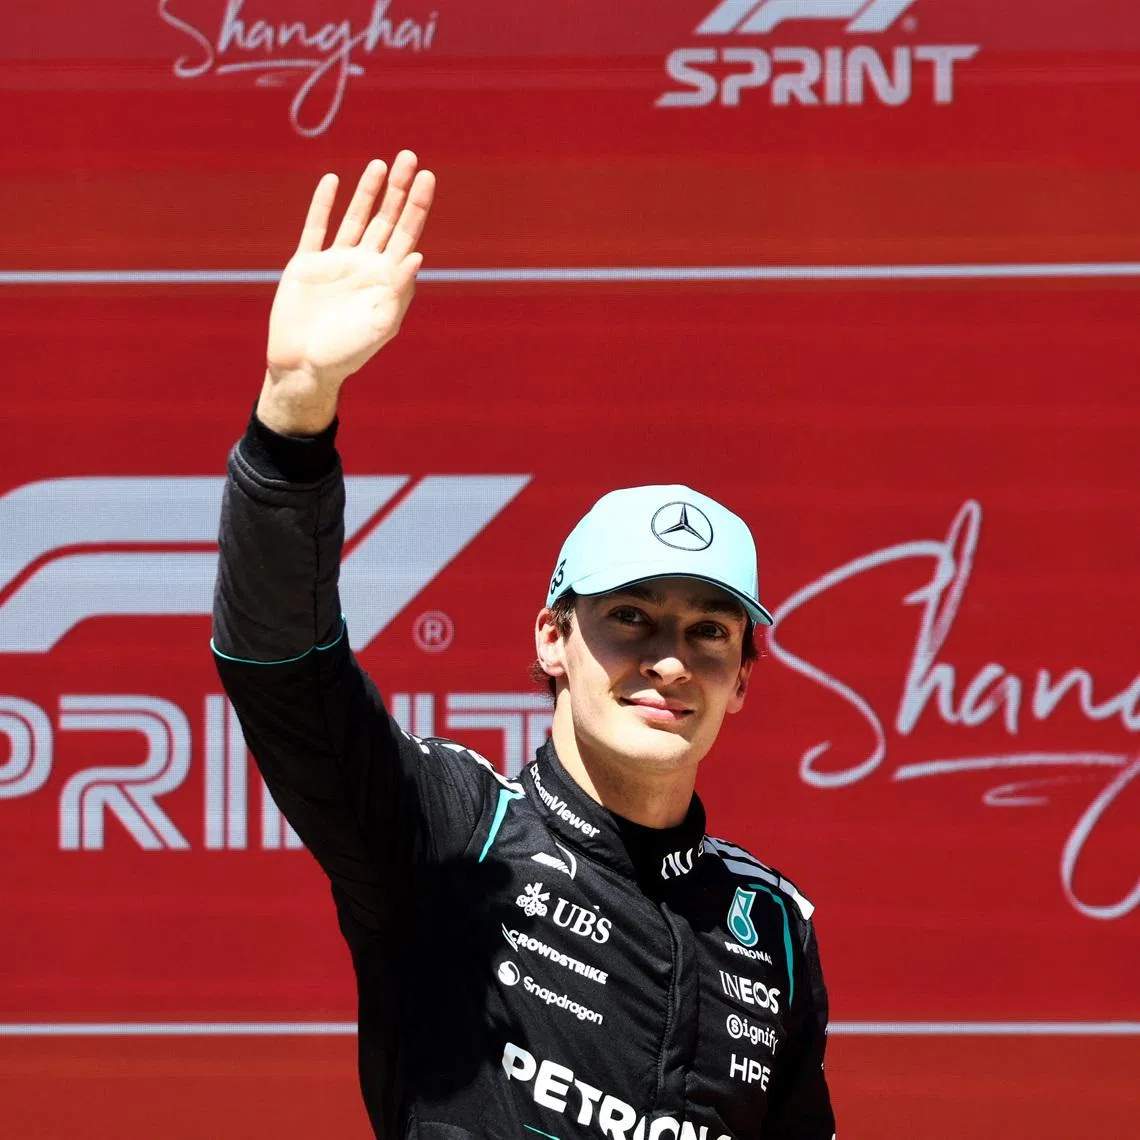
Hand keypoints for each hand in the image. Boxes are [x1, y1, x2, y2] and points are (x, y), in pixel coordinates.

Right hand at [258, 152, 435, 433]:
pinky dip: (324, 205)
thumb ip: (398, 290)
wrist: (304, 367)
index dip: (418, 206)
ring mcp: (336, 263)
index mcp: (386, 280)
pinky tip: (333, 182)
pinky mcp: (307, 265)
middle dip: (399, 189)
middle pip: (386, 219)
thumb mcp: (380, 324)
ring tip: (380, 164)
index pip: (408, 234)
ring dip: (367, 191)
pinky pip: (317, 228)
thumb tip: (417, 256)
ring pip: (356, 219)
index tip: (429, 177)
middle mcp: (365, 266)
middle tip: (410, 156)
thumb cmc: (348, 353)